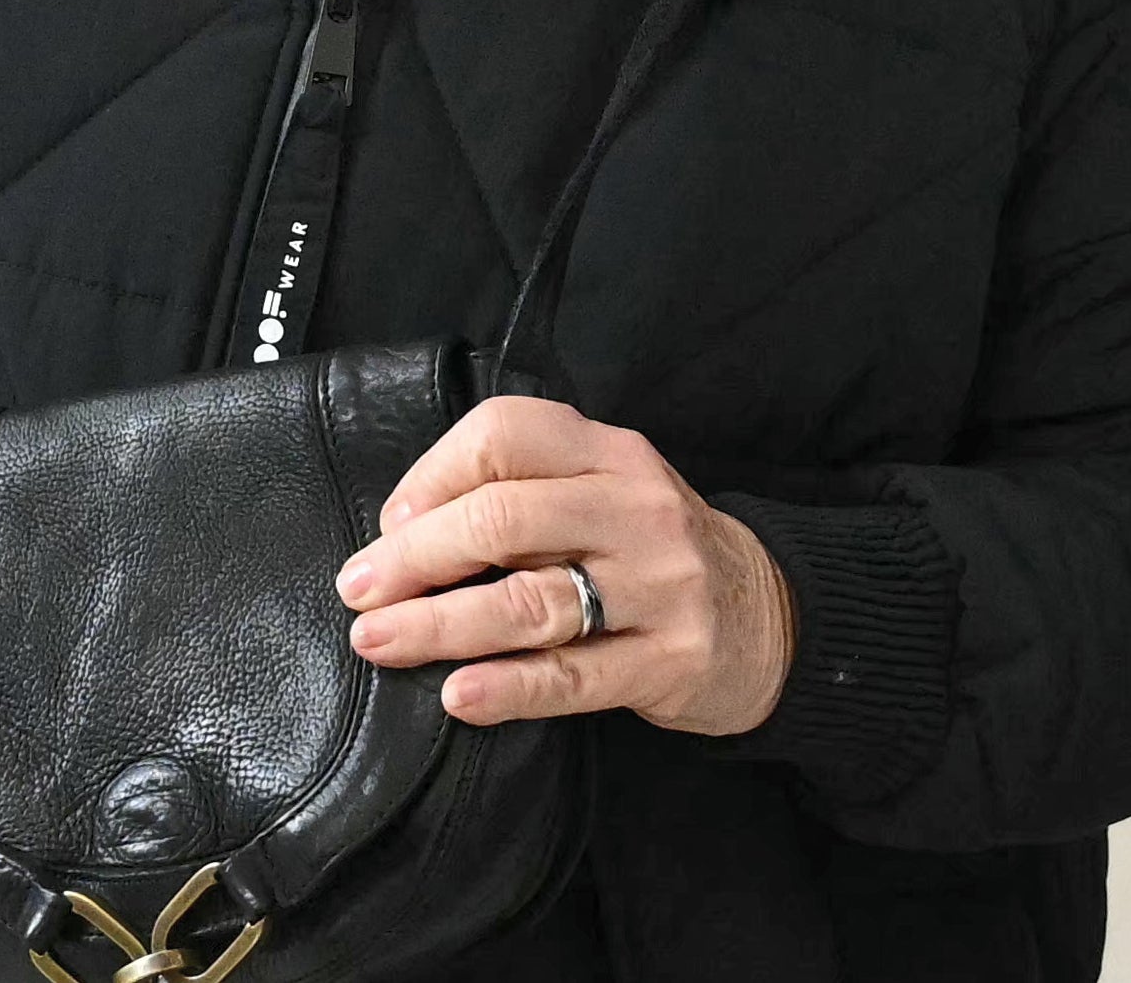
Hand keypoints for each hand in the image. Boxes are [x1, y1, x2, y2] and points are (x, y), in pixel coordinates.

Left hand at [339, 395, 793, 735]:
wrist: (772, 616)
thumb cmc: (654, 555)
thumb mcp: (606, 495)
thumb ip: (526, 494)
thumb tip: (403, 527)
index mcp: (613, 455)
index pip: (507, 435)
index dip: (431, 476)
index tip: (391, 524)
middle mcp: (639, 510)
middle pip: (506, 518)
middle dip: (415, 557)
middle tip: (358, 591)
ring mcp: (660, 586)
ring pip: (530, 602)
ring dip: (439, 624)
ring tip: (378, 639)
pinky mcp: (671, 661)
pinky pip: (574, 677)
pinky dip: (509, 688)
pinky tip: (459, 695)